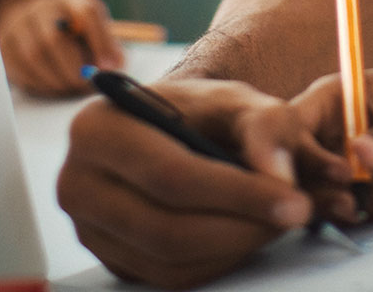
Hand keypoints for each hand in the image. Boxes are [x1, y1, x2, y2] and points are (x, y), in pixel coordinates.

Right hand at [0, 0, 122, 96]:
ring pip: (34, 56)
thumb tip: (115, 66)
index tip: (108, 68)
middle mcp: (42, 6)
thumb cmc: (73, 31)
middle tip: (84, 86)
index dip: (100, 42)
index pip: (87, 13)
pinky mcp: (4, 43)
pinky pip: (18, 68)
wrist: (33, 21)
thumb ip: (109, 47)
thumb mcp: (94, 29)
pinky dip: (38, 83)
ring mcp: (18, 23)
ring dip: (55, 79)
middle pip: (54, 38)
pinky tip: (51, 86)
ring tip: (69, 88)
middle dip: (73, 69)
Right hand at [57, 79, 339, 288]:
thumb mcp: (233, 99)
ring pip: (167, 259)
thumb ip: (265, 124)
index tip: (294, 201)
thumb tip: (278, 177)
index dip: (237, 194)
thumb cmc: (198, 112)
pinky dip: (215, 263)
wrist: (164, 130)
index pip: (171, 174)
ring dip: (233, 248)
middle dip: (241, 228)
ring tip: (275, 222)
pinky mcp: (108, 256)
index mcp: (98, 128)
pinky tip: (244, 236)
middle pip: (165, 227)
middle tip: (295, 216)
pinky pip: (165, 276)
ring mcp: (87, 227)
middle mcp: (77, 181)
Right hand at [292, 31, 372, 221]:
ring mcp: (351, 164)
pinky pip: (366, 208)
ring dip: (363, 202)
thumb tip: (361, 156)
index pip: (287, 128)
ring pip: (331, 197)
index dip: (288, 155)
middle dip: (324, 192)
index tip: (328, 174)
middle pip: (301, 173)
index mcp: (331, 100)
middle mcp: (332, 134)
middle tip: (355, 200)